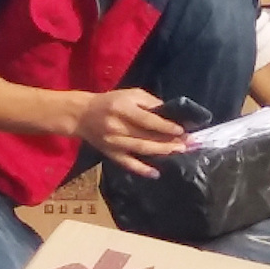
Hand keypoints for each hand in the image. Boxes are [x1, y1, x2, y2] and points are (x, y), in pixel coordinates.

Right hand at [72, 89, 188, 178]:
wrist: (82, 115)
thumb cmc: (111, 102)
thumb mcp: (130, 94)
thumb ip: (150, 102)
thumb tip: (170, 114)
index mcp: (123, 109)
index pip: (148, 120)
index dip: (166, 126)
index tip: (181, 130)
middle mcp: (118, 127)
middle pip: (147, 137)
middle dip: (169, 141)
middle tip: (187, 144)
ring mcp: (114, 143)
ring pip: (141, 150)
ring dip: (161, 152)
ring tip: (178, 152)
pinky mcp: (110, 154)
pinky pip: (127, 164)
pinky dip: (141, 170)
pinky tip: (155, 174)